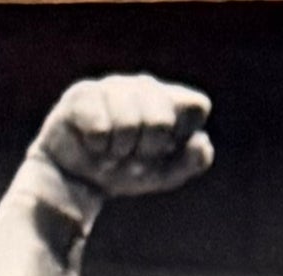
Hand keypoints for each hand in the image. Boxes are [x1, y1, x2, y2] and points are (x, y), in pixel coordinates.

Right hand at [31, 77, 214, 201]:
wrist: (79, 182)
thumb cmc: (125, 171)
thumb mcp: (164, 173)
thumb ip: (192, 161)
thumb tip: (203, 141)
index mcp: (169, 102)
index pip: (196, 106)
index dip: (183, 136)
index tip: (166, 150)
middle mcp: (143, 87)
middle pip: (162, 117)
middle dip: (148, 149)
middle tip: (132, 156)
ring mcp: (112, 87)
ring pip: (129, 121)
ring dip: (119, 151)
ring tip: (111, 152)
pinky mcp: (82, 94)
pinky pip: (100, 127)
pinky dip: (98, 148)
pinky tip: (92, 145)